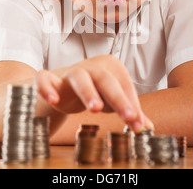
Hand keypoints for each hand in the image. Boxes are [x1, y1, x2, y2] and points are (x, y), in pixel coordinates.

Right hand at [35, 55, 153, 132]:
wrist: (60, 85)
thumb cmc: (92, 90)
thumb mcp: (111, 99)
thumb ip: (127, 110)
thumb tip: (146, 127)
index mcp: (110, 66)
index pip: (124, 86)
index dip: (132, 105)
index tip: (139, 126)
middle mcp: (91, 66)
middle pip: (105, 79)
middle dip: (118, 98)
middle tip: (129, 117)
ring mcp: (70, 71)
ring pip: (79, 77)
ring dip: (88, 91)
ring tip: (95, 109)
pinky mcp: (50, 79)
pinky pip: (45, 79)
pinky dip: (48, 88)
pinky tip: (54, 101)